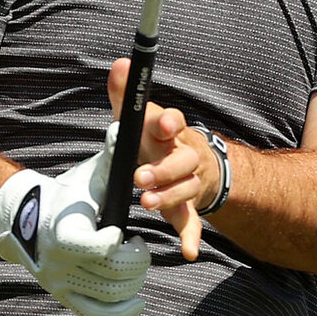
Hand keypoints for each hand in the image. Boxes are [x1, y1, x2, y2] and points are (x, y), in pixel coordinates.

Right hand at [0, 127, 150, 315]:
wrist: (28, 218)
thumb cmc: (67, 193)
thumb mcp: (87, 174)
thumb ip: (108, 154)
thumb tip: (120, 126)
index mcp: (64, 231)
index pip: (101, 246)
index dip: (118, 239)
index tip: (122, 229)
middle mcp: (59, 263)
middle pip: (114, 273)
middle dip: (137, 259)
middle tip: (139, 245)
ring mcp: (61, 283)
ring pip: (112, 294)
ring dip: (134, 280)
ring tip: (134, 260)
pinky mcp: (64, 297)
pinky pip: (98, 314)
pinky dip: (123, 311)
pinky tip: (139, 300)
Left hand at [104, 58, 224, 260]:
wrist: (192, 162)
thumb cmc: (155, 138)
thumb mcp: (139, 116)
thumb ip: (125, 94)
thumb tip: (120, 64)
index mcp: (172, 131)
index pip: (175, 122)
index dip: (169, 123)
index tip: (161, 124)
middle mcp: (186, 155)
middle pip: (182, 161)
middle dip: (162, 169)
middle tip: (139, 177)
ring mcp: (190, 182)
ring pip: (187, 189)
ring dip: (169, 197)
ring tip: (145, 203)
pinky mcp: (190, 206)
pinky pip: (195, 222)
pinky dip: (193, 236)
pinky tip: (189, 251)